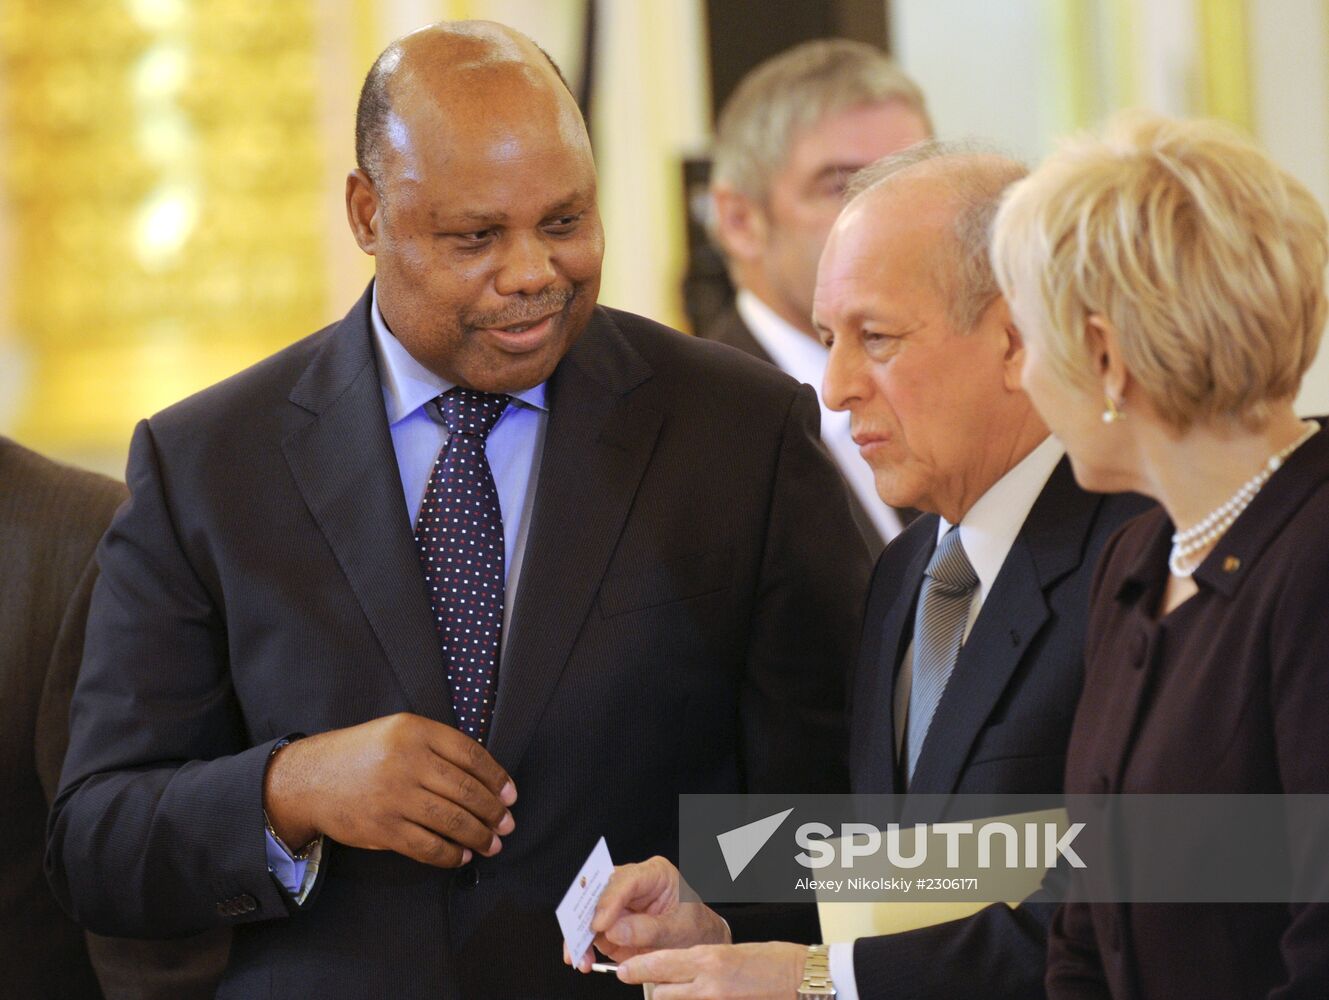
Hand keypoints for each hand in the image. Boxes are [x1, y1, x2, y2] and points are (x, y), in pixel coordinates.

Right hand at [262, 712, 515, 867]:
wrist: (309, 779)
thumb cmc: (363, 754)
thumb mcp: (399, 731)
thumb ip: (438, 746)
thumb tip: (487, 778)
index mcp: (415, 730)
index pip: (471, 755)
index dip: (497, 778)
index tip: (511, 795)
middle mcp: (406, 761)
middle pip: (466, 790)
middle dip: (493, 811)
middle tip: (507, 824)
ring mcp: (393, 796)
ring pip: (452, 820)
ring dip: (479, 836)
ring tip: (492, 844)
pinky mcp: (382, 828)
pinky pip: (427, 846)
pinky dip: (450, 855)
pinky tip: (461, 856)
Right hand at [564, 856, 730, 970]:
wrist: (695, 941)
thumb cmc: (692, 927)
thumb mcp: (677, 929)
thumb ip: (647, 929)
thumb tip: (613, 931)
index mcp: (654, 873)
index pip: (627, 879)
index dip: (609, 901)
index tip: (600, 924)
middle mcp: (632, 883)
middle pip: (600, 891)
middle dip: (587, 916)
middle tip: (579, 937)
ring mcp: (619, 903)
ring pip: (589, 911)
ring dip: (580, 934)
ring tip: (580, 957)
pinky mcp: (611, 922)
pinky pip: (590, 931)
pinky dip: (583, 946)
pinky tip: (584, 959)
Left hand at [616, 941, 806, 998]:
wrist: (801, 978)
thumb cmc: (774, 960)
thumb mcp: (732, 952)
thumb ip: (703, 961)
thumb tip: (681, 967)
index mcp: (709, 958)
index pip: (660, 964)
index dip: (637, 968)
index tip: (623, 969)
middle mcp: (708, 983)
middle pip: (662, 992)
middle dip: (657, 987)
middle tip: (655, 980)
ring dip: (675, 997)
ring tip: (687, 988)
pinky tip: (702, 995)